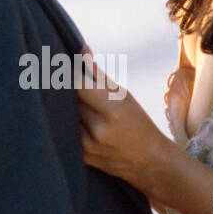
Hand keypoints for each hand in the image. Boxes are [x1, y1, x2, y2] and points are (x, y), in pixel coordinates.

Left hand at [76, 52, 172, 192]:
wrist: (148, 161)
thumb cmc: (137, 123)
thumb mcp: (124, 96)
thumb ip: (99, 76)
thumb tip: (82, 52)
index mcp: (113, 111)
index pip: (78, 84)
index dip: (70, 73)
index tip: (65, 65)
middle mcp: (98, 130)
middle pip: (69, 100)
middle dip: (66, 88)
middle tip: (67, 82)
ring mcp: (87, 146)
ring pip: (64, 116)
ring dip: (65, 106)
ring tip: (74, 102)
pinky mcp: (81, 157)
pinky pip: (66, 132)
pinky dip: (68, 122)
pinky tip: (76, 119)